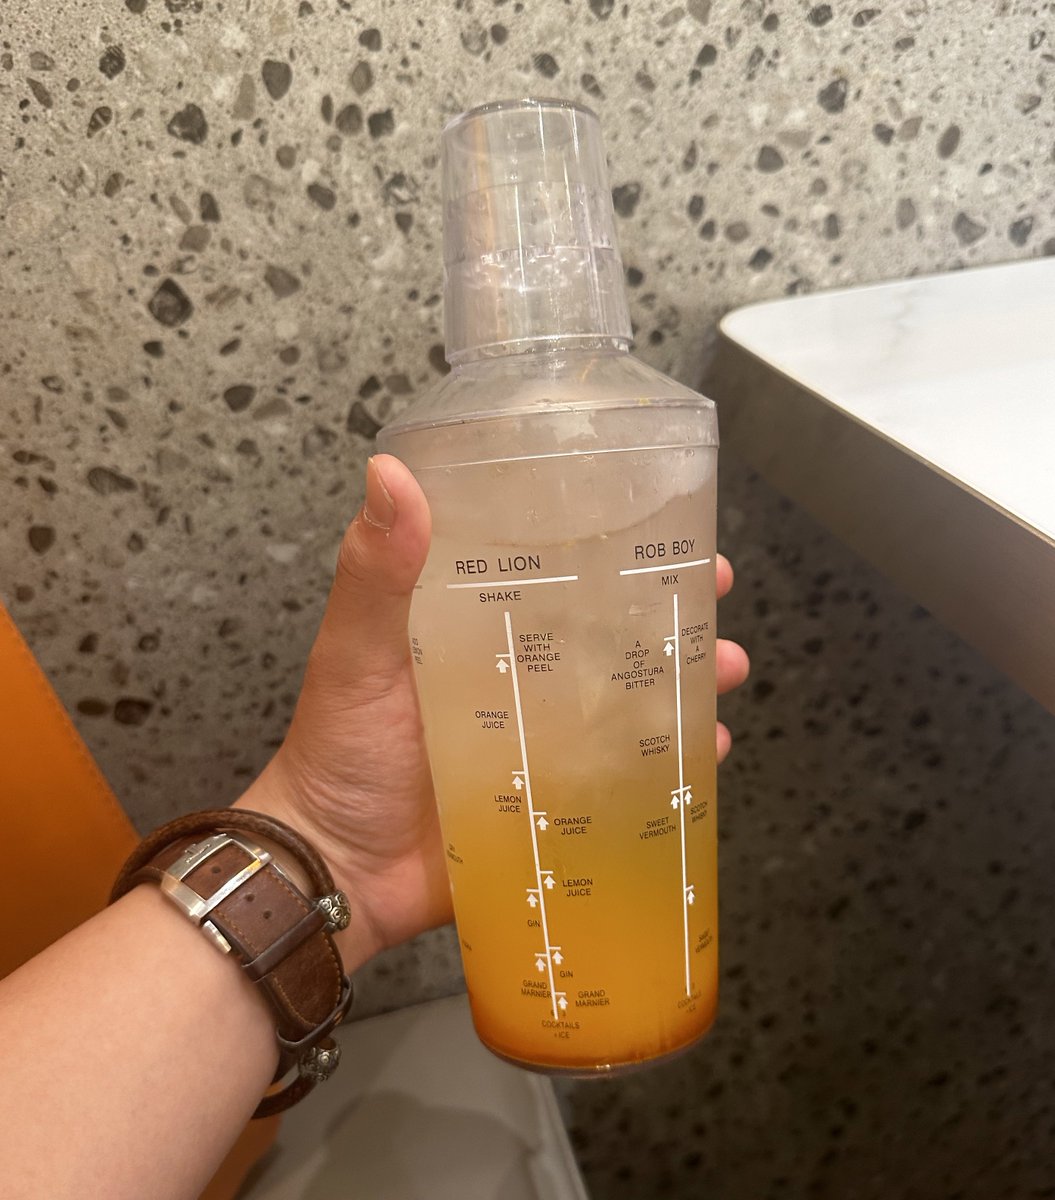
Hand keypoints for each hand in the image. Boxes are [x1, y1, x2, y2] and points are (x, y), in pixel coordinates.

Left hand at [239, 455, 748, 967]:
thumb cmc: (338, 753)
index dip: (607, 542)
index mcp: (474, 626)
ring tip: (727, 670)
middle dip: (668, 609)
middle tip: (714, 595)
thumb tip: (389, 470)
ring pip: (630, 698)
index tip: (661, 518)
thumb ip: (374, 574)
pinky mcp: (559, 798)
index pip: (551, 568)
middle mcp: (518, 673)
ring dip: (685, 680)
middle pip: (606, 629)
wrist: (338, 870)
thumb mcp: (355, 655)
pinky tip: (707, 753)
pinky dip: (671, 764)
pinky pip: (627, 776)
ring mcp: (543, 738)